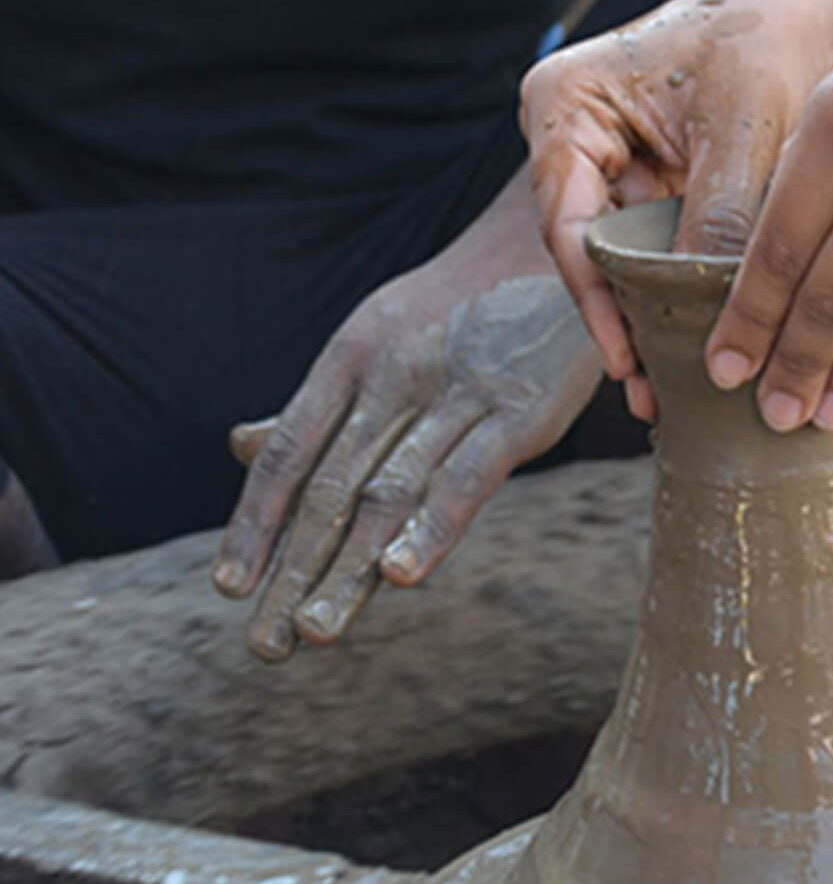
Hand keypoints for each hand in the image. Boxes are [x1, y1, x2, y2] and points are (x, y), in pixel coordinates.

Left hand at [213, 270, 600, 661]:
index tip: (230, 587)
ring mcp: (456, 392)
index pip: (289, 451)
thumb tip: (239, 444)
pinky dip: (431, 524)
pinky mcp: (518, 409)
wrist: (550, 240)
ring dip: (349, 567)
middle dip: (295, 568)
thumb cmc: (460, 302)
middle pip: (332, 485)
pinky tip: (400, 574)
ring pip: (390, 490)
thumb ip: (319, 401)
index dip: (254, 521)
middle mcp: (394, 375)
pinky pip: (467, 474)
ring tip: (315, 631)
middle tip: (265, 644)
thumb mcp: (377, 334)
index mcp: (352, 356)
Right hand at [522, 0, 832, 420]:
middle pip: (588, 248)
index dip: (596, 299)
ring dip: (649, 312)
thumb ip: (718, 216)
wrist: (810, 2)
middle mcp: (572, 134)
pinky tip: (699, 341)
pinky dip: (676, 286)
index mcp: (565, 105)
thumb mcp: (740, 127)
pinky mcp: (649, 178)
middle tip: (650, 394)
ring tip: (672, 389)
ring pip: (620, 255)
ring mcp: (607, 159)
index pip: (569, 222)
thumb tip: (712, 315)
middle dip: (622, 319)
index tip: (627, 362)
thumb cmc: (765, 37)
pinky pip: (654, 244)